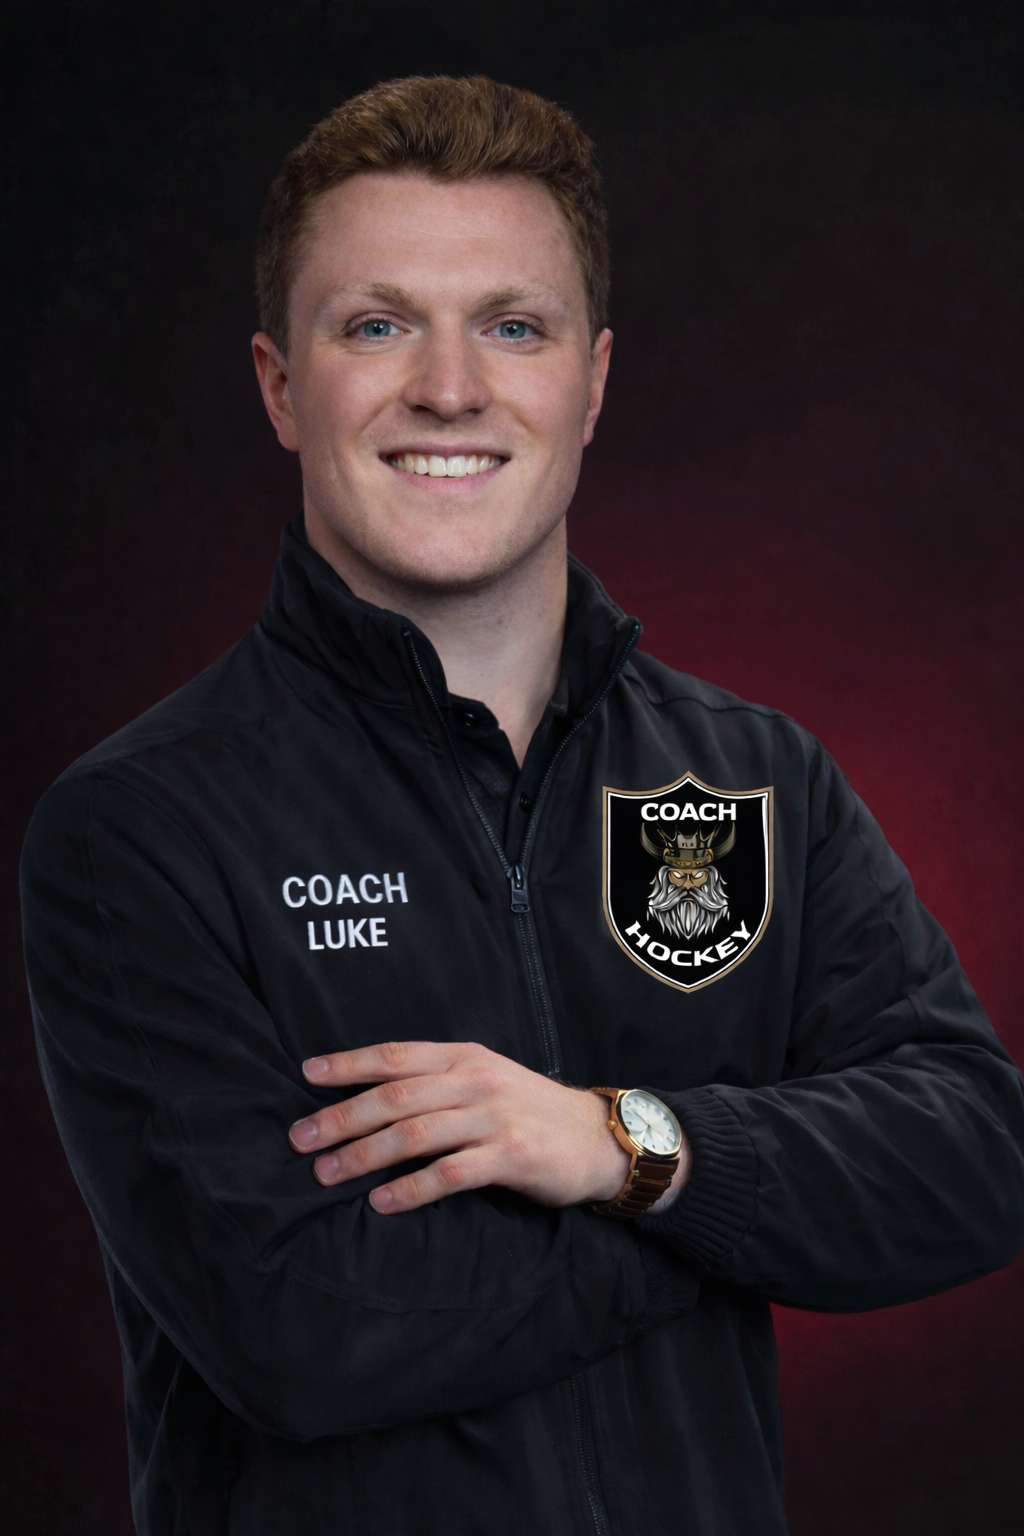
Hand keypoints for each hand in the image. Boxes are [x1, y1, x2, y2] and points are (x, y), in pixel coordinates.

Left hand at [288, 1041, 690, 1214]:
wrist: (599, 1138)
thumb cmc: (530, 1111)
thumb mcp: (486, 1080)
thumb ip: (438, 1083)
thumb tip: (371, 1098)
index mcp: (464, 1057)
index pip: (396, 1055)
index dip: (349, 1063)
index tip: (307, 1073)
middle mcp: (476, 1081)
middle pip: (395, 1096)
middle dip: (342, 1117)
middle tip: (300, 1139)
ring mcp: (494, 1117)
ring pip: (415, 1133)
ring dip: (364, 1155)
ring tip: (327, 1174)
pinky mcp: (511, 1156)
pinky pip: (451, 1173)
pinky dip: (411, 1189)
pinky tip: (381, 1203)